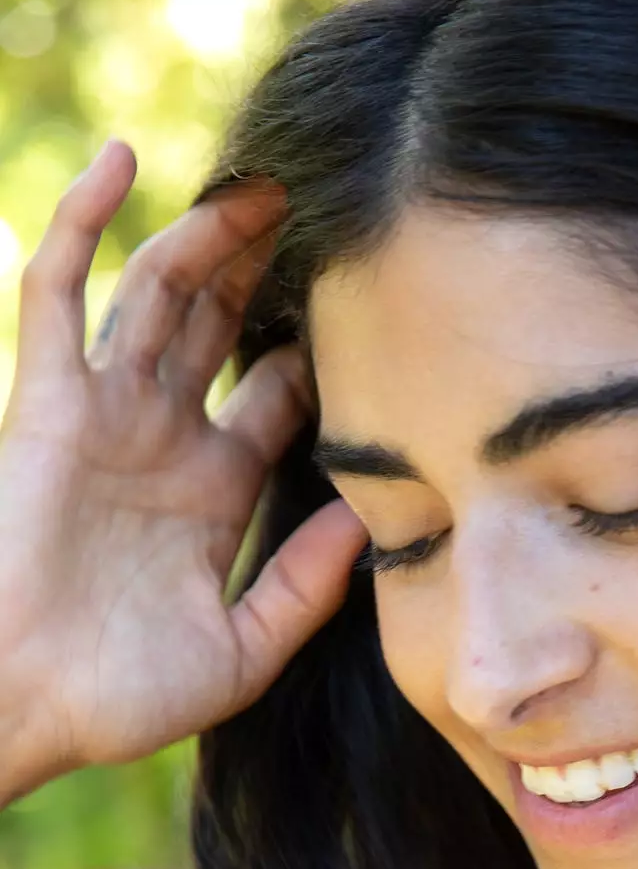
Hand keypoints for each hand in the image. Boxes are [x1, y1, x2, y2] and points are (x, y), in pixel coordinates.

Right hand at [0, 140, 366, 797]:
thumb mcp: (245, 650)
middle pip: (221, 331)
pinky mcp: (47, 400)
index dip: (316, 357)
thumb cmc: (125, 697)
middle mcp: (161, 443)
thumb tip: (372, 516)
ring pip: (158, 295)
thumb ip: (307, 586)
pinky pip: (58, 291)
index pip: (275, 402)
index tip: (372, 312)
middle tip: (323, 216)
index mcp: (213, 495)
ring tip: (264, 186)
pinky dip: (82, 222)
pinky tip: (124, 163)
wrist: (26, 705)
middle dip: (266, 275)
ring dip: (204, 236)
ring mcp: (104, 416)